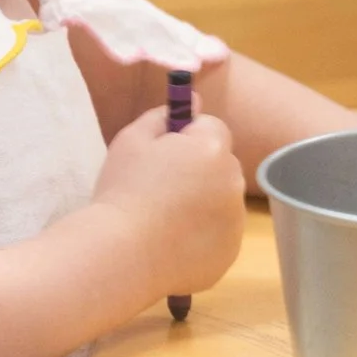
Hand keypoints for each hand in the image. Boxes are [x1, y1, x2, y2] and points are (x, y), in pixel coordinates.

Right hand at [92, 103, 246, 301]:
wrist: (121, 254)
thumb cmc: (122, 191)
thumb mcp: (131, 140)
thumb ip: (164, 115)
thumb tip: (194, 102)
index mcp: (212, 149)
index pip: (213, 127)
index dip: (187, 137)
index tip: (162, 155)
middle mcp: (233, 182)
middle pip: (221, 165)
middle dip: (199, 170)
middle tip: (160, 190)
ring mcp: (235, 221)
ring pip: (222, 201)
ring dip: (203, 203)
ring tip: (164, 221)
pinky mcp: (230, 253)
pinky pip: (220, 235)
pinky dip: (203, 236)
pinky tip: (172, 243)